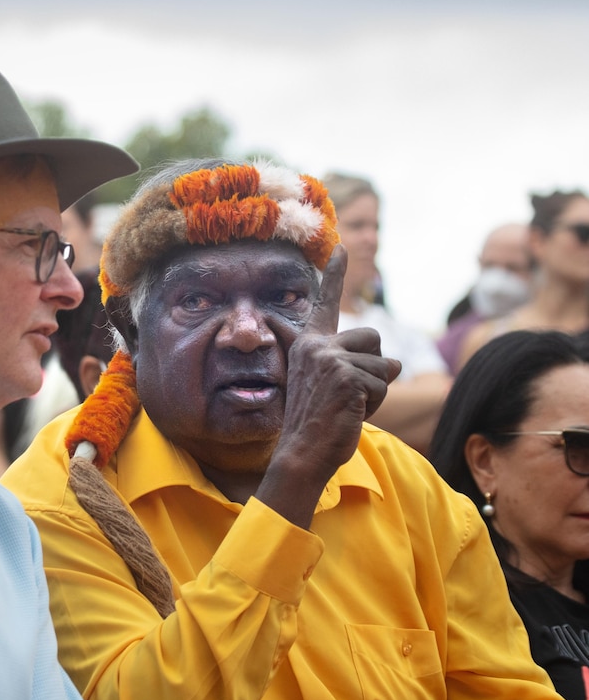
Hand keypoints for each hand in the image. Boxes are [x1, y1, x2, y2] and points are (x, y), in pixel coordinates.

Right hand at [257, 245, 400, 527]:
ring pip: (383, 365)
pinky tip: (351, 412)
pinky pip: (382, 384)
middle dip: (374, 367)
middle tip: (349, 394)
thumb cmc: (318, 421)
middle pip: (373, 338)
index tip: (342, 248)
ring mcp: (329, 358)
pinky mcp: (345, 375)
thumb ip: (357, 364)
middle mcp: (316, 344)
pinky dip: (375, 403)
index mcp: (309, 343)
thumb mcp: (333, 385)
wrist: (303, 451)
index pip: (326, 302)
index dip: (335, 274)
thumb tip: (396, 362)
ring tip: (348, 406)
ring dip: (376, 391)